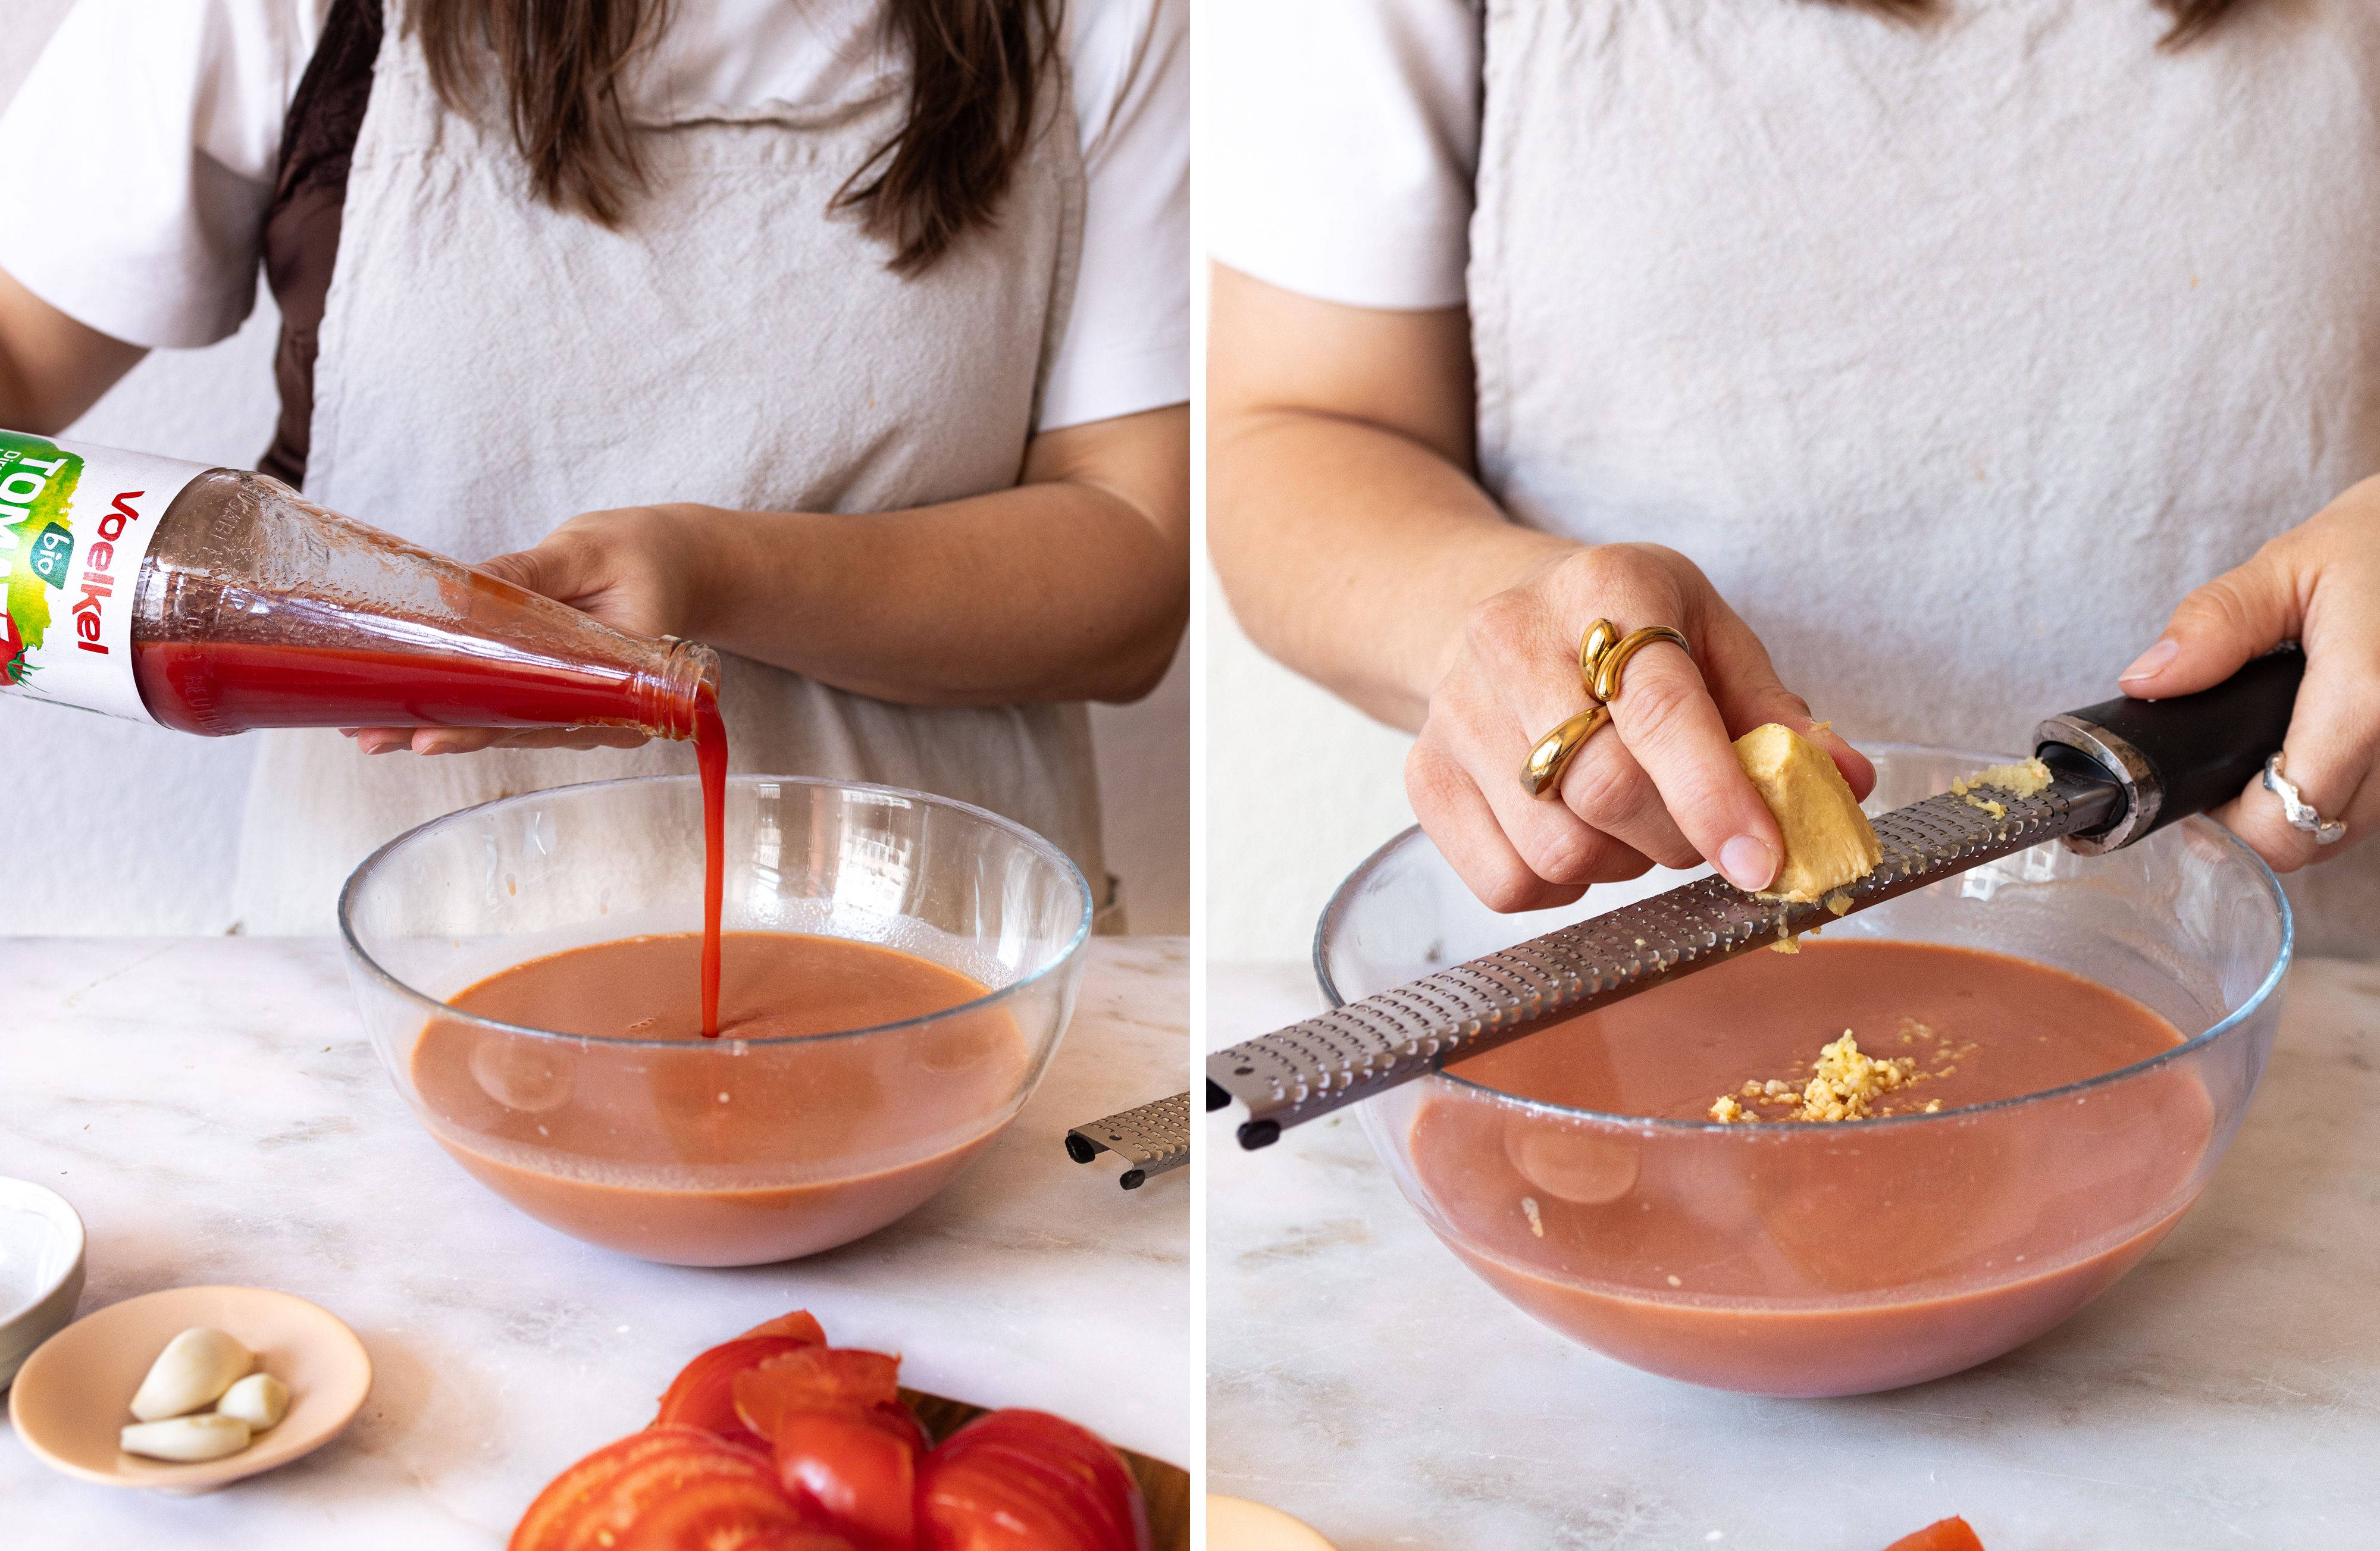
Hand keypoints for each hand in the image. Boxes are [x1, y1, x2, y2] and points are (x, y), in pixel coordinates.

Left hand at [347, 505, 714, 756]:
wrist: (678, 563)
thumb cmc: (641, 555)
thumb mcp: (587, 551)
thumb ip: (527, 571)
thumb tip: (455, 592)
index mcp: (625, 684)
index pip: (544, 716)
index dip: (484, 728)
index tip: (428, 737)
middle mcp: (603, 710)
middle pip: (515, 731)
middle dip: (442, 734)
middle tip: (371, 738)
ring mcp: (581, 707)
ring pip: (507, 727)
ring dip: (440, 727)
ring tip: (367, 732)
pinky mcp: (560, 694)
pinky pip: (511, 709)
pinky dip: (461, 709)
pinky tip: (405, 710)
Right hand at [1406, 543, 1873, 911]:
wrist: (1487, 609)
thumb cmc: (1622, 631)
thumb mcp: (1709, 636)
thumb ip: (1776, 714)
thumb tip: (1846, 785)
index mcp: (1605, 588)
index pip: (1659, 708)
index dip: (1715, 795)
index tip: (1762, 863)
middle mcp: (1511, 640)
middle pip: (1607, 791)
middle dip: (1678, 838)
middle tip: (1700, 829)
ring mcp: (1454, 711)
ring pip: (1557, 851)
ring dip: (1620, 864)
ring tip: (1628, 821)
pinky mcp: (1422, 776)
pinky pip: (1505, 885)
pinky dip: (1559, 888)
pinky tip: (1573, 836)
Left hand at [2117, 478, 2379, 869]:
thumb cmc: (2374, 545)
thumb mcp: (2287, 565)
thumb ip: (2215, 624)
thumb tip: (2147, 681)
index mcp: (2368, 697)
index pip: (2285, 820)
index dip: (2228, 825)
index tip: (2197, 791)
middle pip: (2315, 836)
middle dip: (2259, 817)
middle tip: (2226, 764)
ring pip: (2348, 829)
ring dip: (2300, 807)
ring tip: (2269, 749)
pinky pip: (2375, 805)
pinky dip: (2336, 792)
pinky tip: (2314, 749)